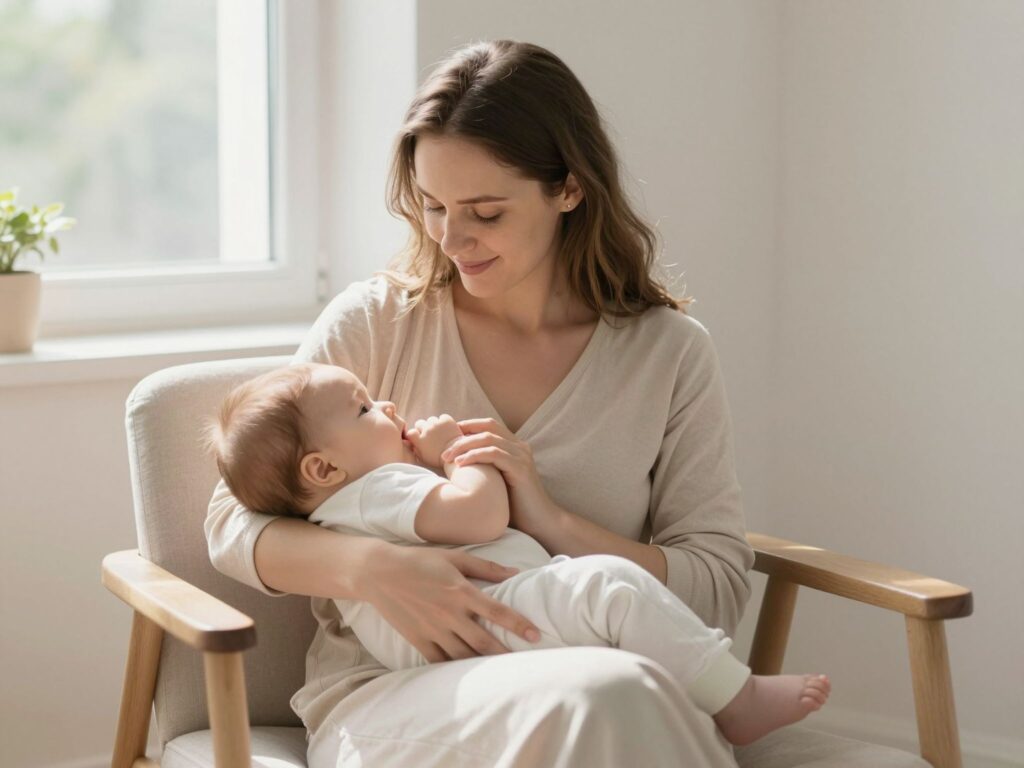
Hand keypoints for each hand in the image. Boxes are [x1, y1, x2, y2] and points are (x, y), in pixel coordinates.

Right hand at [358, 543, 541, 662]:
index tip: (535, 635)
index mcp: (461, 591)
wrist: (379, 572)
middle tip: (522, 664)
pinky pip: (439, 660)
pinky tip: (466, 674)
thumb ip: (485, 567)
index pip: (497, 611)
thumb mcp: (454, 558)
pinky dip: (453, 668)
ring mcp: (433, 629)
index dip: (518, 624)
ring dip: (482, 665)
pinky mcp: (418, 639)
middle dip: (505, 654)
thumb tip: (514, 572)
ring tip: (499, 673)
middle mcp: (449, 613)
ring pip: (463, 655)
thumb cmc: (419, 561)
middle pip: (483, 641)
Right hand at [405, 414, 462, 467]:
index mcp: (420, 440)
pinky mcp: (447, 420)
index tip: (418, 437)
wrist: (457, 456)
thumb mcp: (423, 457)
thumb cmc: (439, 459)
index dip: (414, 434)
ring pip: (431, 419)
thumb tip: (410, 442)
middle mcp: (427, 430)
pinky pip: (442, 417)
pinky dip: (444, 421)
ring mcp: (437, 424)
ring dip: (434, 424)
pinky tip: (447, 429)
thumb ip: (415, 448)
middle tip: (430, 434)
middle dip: (423, 428)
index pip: (411, 432)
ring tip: (440, 432)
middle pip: (420, 423)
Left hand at [441, 418, 560, 536]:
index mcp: (514, 447)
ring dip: (464, 446)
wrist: (539, 523)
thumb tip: (455, 463)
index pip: (489, 426)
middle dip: (462, 435)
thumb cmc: (515, 506)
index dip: (468, 426)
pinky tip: (461, 464)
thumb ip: (484, 468)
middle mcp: (520, 447)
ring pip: (489, 439)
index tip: (446, 436)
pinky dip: (475, 456)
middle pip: (487, 428)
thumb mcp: (495, 481)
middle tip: (443, 450)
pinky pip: (494, 454)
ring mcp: (522, 456)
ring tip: (447, 457)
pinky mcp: (521, 468)